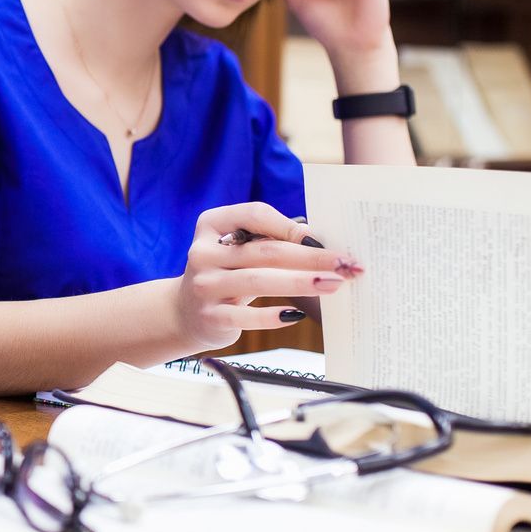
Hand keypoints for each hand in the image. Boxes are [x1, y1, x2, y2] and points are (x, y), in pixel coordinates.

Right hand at [177, 203, 361, 350]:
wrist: (185, 311)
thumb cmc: (227, 273)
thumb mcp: (238, 250)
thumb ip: (268, 240)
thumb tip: (318, 241)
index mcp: (212, 225)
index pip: (254, 214)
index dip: (289, 225)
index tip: (321, 239)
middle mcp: (203, 252)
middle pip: (264, 251)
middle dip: (310, 257)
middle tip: (344, 265)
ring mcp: (204, 284)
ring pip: (258, 280)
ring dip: (300, 282)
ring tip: (332, 285)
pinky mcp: (210, 316)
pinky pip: (246, 316)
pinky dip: (274, 316)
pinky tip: (297, 315)